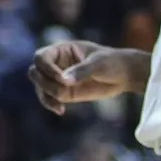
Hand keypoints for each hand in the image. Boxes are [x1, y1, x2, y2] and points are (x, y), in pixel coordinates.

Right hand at [30, 40, 145, 114]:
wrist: (125, 75)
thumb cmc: (112, 62)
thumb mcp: (98, 64)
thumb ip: (81, 71)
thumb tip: (64, 81)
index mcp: (61, 50)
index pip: (41, 57)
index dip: (46, 68)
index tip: (62, 79)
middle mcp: (56, 63)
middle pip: (35, 72)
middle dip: (44, 82)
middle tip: (61, 90)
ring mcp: (59, 79)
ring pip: (40, 87)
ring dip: (46, 96)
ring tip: (61, 105)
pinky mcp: (65, 92)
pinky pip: (50, 98)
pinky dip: (51, 104)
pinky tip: (61, 110)